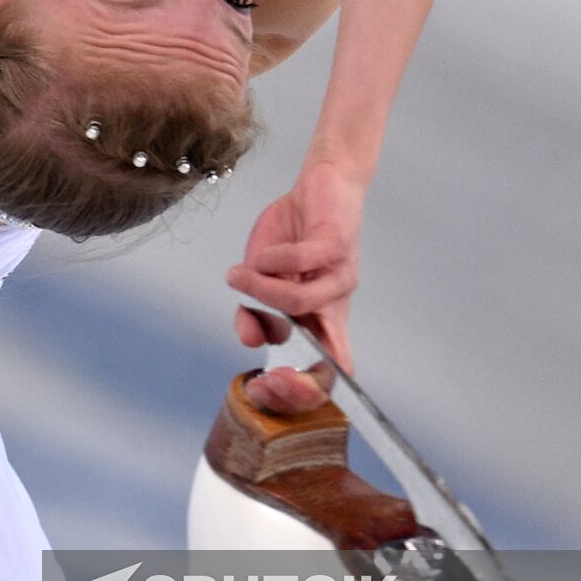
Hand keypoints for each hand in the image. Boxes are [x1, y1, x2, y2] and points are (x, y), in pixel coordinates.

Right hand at [226, 162, 363, 412]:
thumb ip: (254, 310)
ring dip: (259, 289)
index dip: (300, 396)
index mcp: (318, 322)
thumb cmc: (292, 234)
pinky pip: (299, 262)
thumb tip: (248, 337)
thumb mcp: (261, 278)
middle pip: (331, 364)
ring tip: (239, 274)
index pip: (326, 376)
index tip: (261, 387)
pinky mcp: (338, 248)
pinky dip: (271, 259)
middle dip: (293, 370)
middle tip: (253, 343)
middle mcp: (333, 308)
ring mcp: (340, 280)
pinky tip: (263, 251)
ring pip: (295, 303)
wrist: (321, 185)